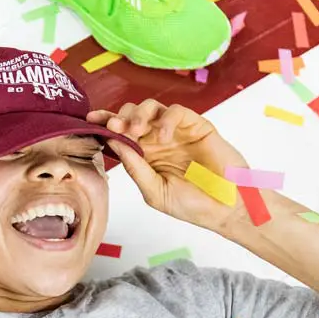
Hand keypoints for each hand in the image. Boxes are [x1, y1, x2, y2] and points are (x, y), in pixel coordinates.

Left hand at [88, 100, 248, 230]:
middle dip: (119, 117)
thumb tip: (113, 143)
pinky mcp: (197, 126)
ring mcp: (177, 132)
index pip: (121, 134)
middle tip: (115, 127)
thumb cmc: (193, 205)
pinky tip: (163, 135)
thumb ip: (135, 167)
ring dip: (138, 114)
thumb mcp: (155, 191)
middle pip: (132, 116)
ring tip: (136, 130)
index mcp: (146, 157)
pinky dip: (166, 119)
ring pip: (152, 108)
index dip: (106, 125)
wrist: (228, 208)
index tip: (90, 121)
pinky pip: (177, 112)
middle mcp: (159, 141)